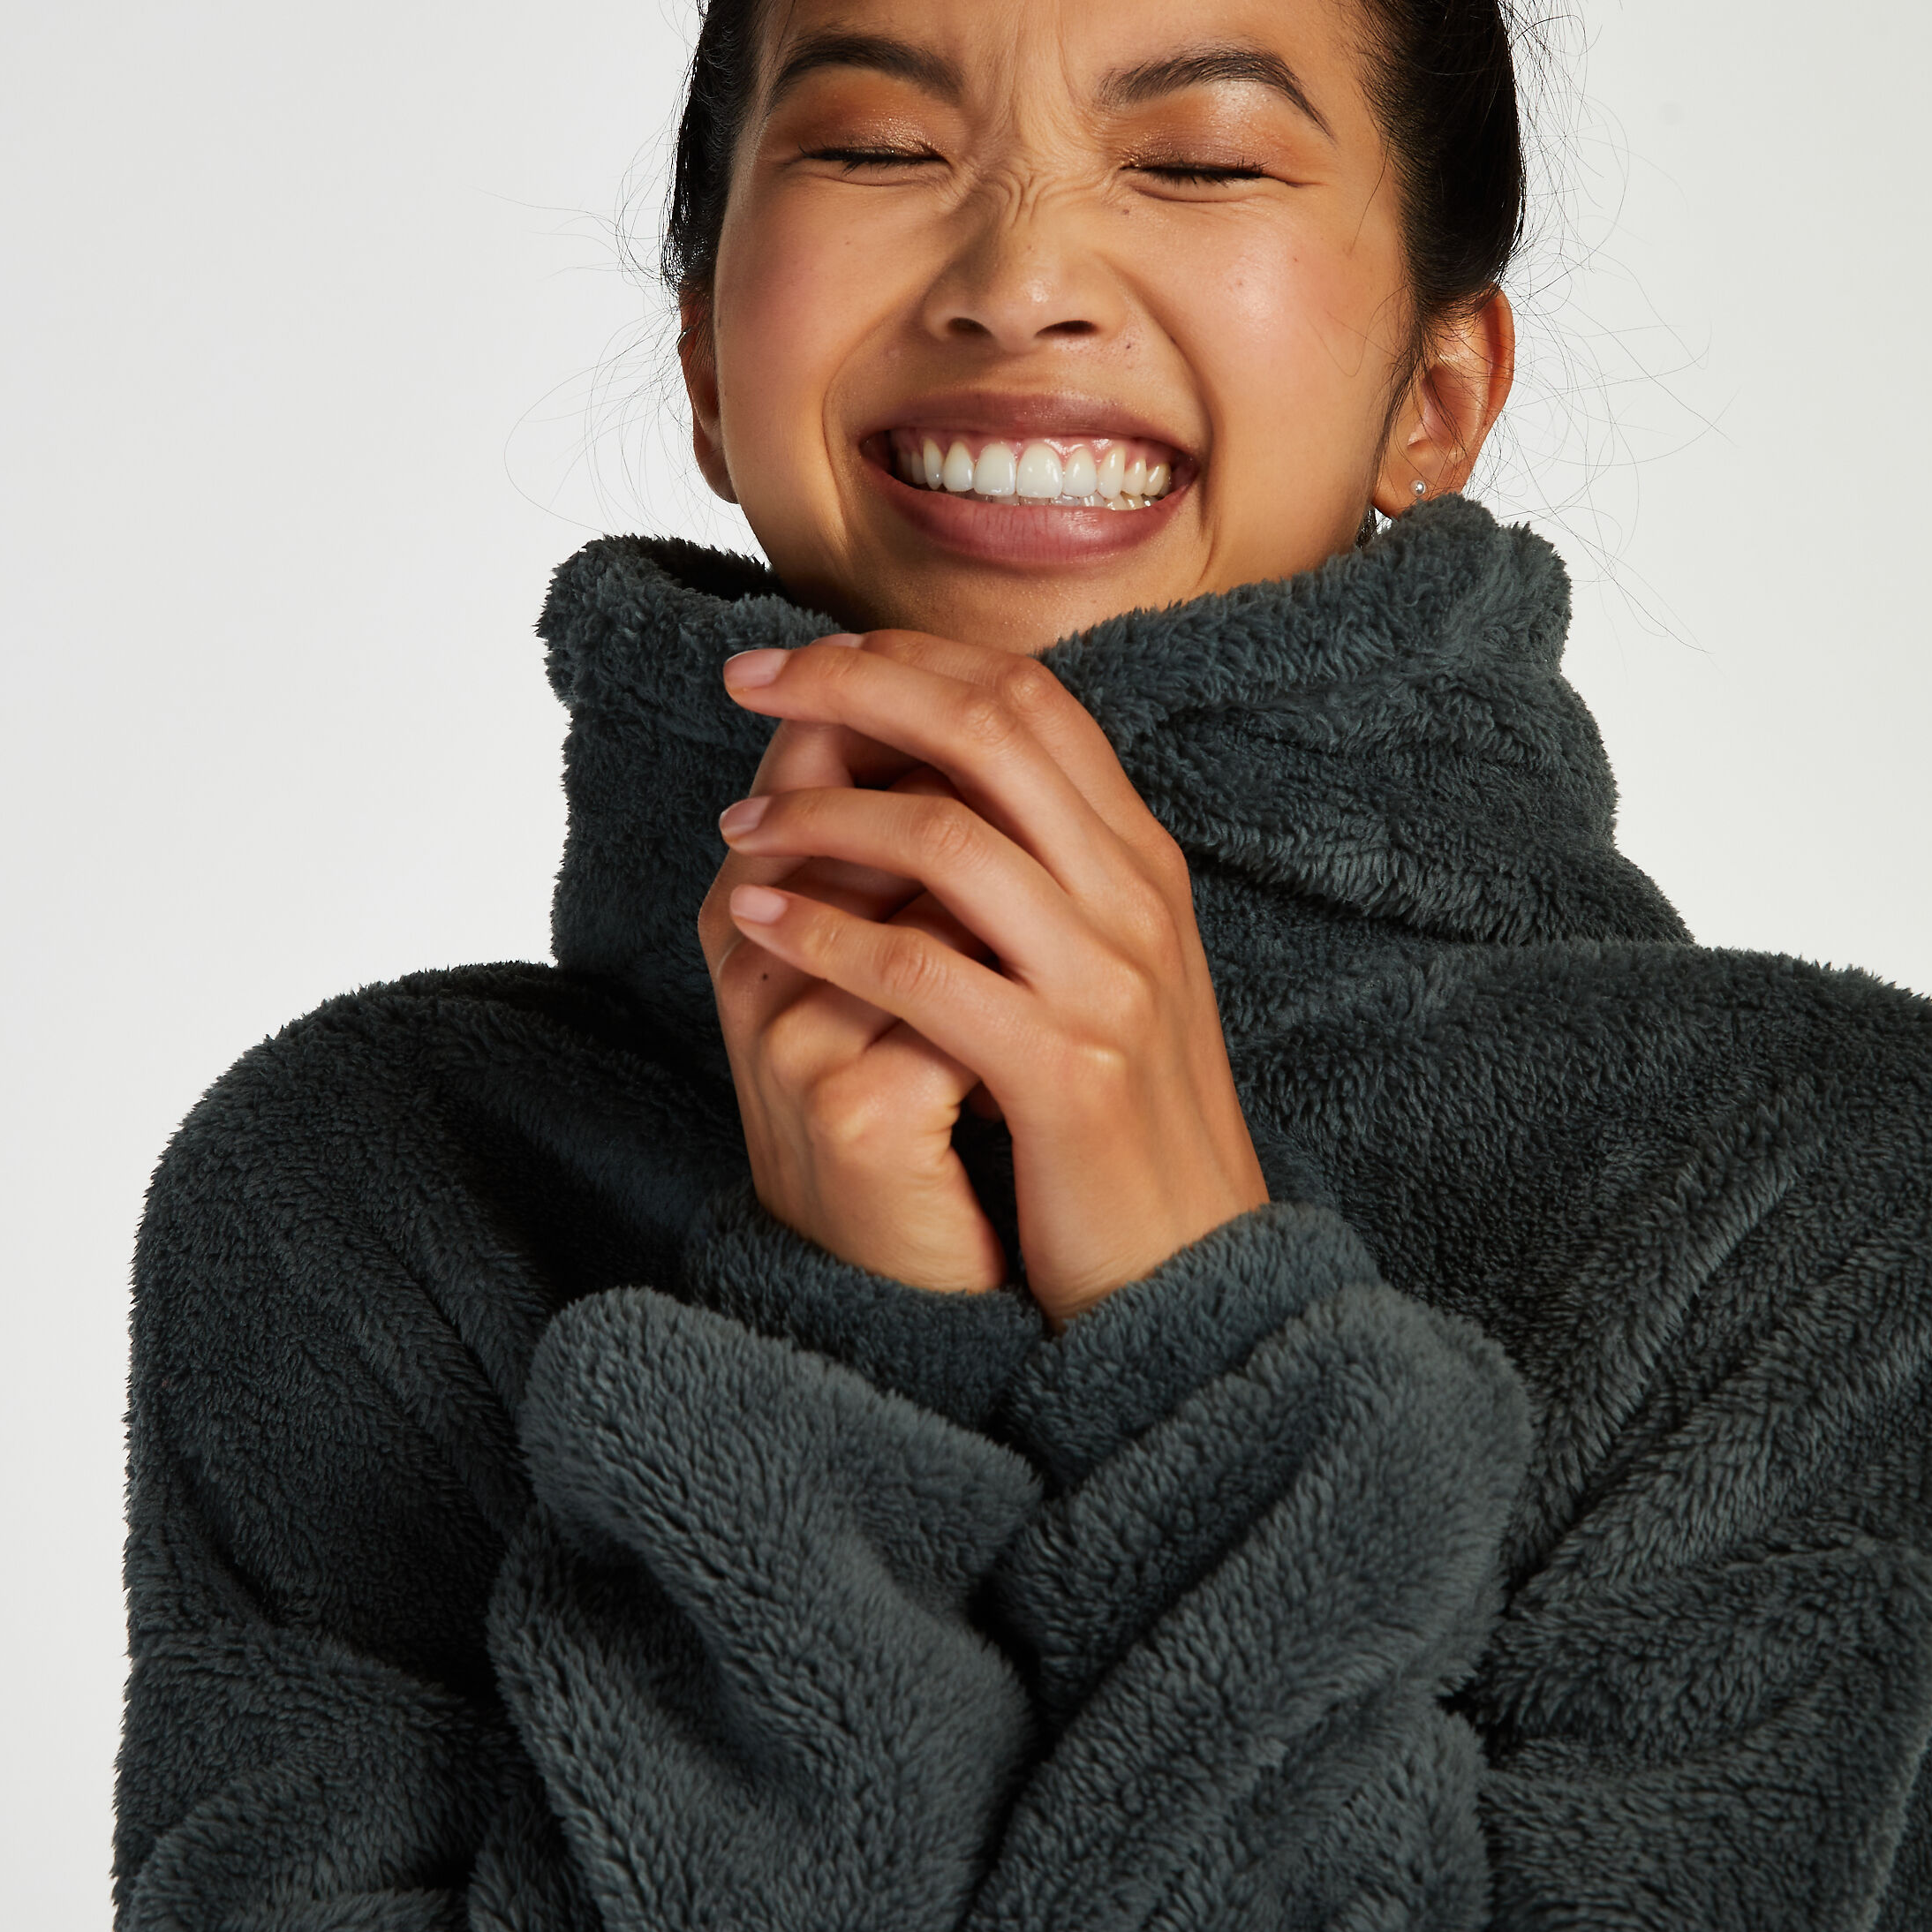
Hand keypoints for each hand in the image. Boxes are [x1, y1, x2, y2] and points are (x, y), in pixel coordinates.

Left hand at [709, 630, 1269, 1325]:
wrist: (1195, 1274)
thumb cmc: (1117, 1126)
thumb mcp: (1101, 971)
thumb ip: (1044, 872)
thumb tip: (937, 776)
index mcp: (1141, 861)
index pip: (1027, 699)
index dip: (908, 657)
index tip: (804, 658)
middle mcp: (1137, 897)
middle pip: (988, 728)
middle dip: (854, 684)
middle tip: (746, 680)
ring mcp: (1107, 980)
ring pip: (947, 836)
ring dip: (819, 813)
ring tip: (736, 828)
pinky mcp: (1065, 1071)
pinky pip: (921, 969)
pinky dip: (824, 931)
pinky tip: (756, 924)